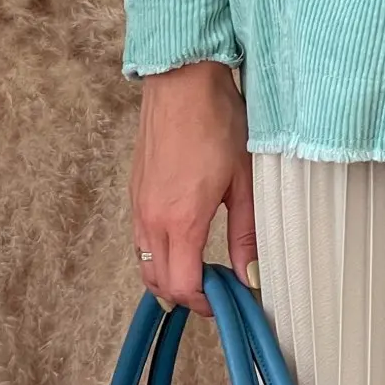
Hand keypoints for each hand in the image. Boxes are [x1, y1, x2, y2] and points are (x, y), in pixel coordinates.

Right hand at [128, 60, 256, 318]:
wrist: (182, 81)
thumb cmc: (217, 122)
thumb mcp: (244, 180)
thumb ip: (246, 233)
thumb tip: (250, 275)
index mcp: (180, 221)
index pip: (182, 287)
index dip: (206, 303)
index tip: (229, 300)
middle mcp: (151, 219)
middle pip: (158, 283)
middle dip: (188, 296)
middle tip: (220, 290)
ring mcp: (138, 206)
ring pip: (145, 263)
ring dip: (170, 276)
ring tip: (205, 268)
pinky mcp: (135, 192)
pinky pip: (140, 240)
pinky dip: (159, 253)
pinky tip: (186, 240)